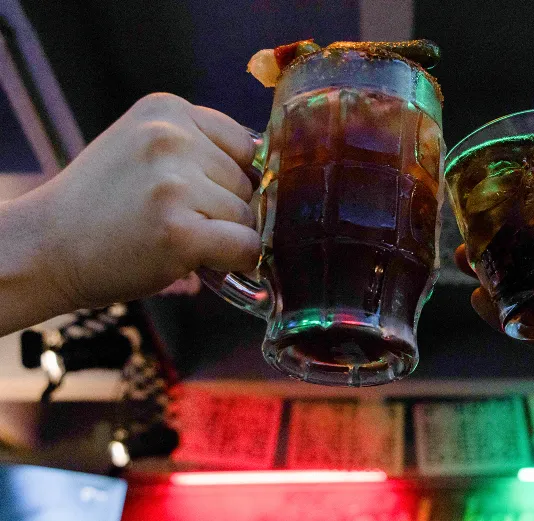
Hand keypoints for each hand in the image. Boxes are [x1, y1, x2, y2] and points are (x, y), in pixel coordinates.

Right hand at [34, 93, 259, 309]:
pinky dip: (235, 262)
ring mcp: (175, 184)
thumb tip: (269, 179)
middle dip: (224, 208)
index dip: (229, 178)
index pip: (244, 144)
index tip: (197, 195)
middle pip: (247, 181)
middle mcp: (172, 138)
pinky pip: (245, 247)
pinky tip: (200, 260)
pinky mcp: (180, 230)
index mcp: (167, 110)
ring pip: (247, 216)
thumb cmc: (103, 206)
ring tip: (171, 237)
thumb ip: (200, 150)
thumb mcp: (144, 150)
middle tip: (174, 220)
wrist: (44, 247)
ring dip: (222, 236)